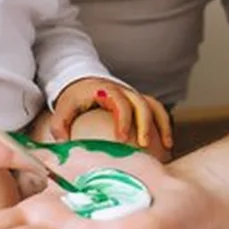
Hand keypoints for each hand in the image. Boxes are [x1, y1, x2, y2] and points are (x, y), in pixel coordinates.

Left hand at [50, 78, 172, 150]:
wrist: (82, 83)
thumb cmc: (74, 97)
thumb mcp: (64, 107)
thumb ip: (60, 124)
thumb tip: (64, 143)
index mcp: (105, 90)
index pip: (119, 102)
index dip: (123, 119)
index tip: (122, 139)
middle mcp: (124, 91)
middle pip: (141, 103)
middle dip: (145, 124)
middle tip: (144, 145)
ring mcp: (133, 96)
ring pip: (154, 105)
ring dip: (162, 124)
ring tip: (166, 145)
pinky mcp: (139, 102)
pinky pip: (157, 110)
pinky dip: (164, 124)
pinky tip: (168, 143)